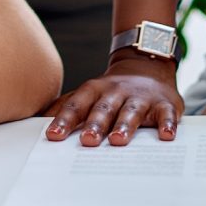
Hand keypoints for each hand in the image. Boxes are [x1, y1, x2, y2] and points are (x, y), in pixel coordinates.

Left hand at [44, 53, 182, 145]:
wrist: (147, 63)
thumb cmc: (113, 89)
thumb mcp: (90, 93)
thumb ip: (68, 106)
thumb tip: (38, 120)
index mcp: (96, 90)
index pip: (77, 104)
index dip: (65, 120)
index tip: (53, 136)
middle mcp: (117, 92)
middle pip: (104, 108)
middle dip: (95, 124)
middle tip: (87, 142)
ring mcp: (141, 97)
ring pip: (132, 111)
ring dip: (125, 125)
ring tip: (118, 140)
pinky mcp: (164, 104)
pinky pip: (166, 114)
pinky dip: (167, 124)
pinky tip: (166, 136)